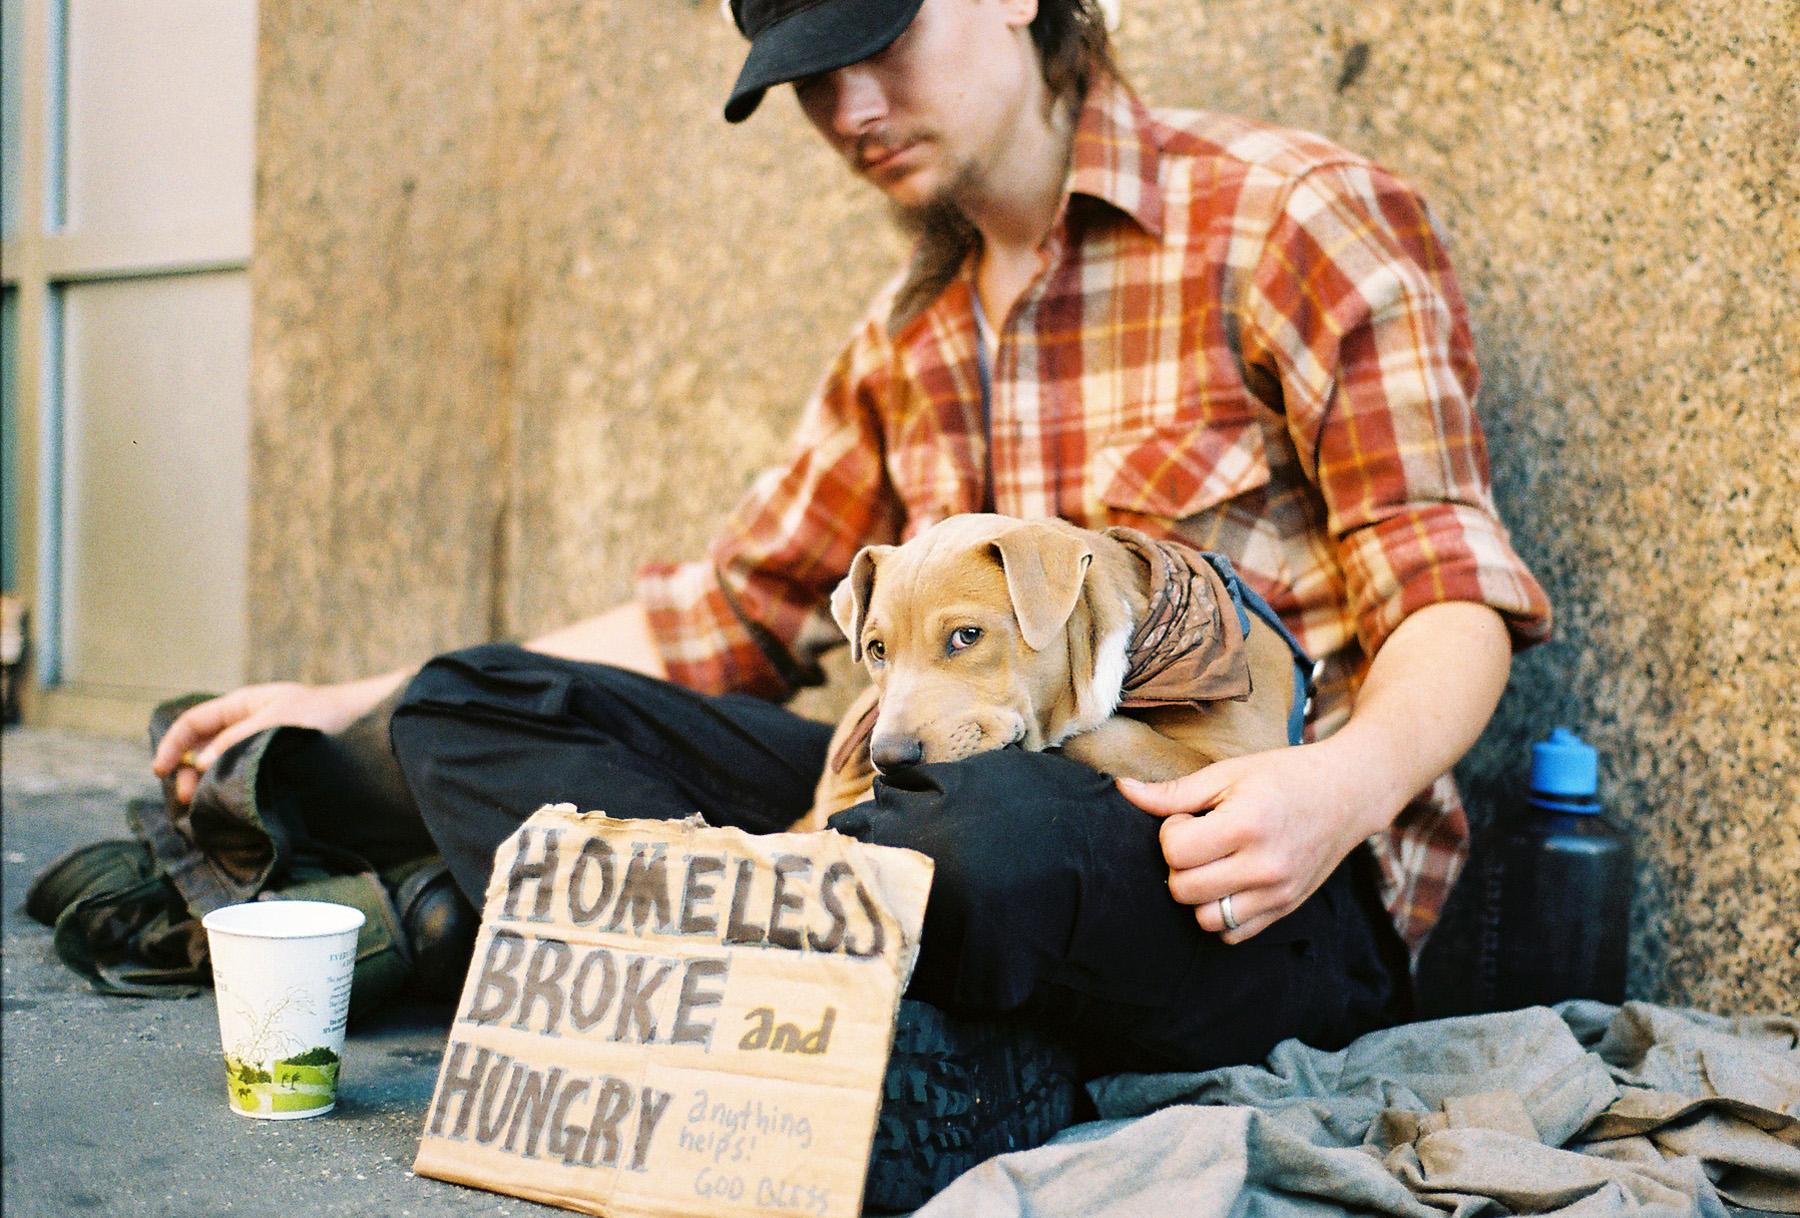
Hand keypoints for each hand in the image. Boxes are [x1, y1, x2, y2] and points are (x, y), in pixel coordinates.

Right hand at [150, 673, 402, 803]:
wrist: (367, 722)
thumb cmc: (324, 713)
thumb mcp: (276, 721)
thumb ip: (237, 741)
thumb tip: (200, 765)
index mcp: (243, 705)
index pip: (194, 722)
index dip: (173, 744)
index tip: (160, 771)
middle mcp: (247, 725)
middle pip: (202, 748)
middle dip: (187, 772)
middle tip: (187, 799)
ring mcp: (261, 747)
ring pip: (221, 767)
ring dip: (208, 786)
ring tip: (204, 809)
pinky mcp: (276, 768)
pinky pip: (244, 778)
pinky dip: (231, 791)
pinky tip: (229, 808)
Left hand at [1116, 741, 1391, 944]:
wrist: (1347, 794)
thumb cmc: (1283, 777)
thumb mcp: (1228, 773)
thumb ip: (1174, 791)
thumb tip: (1123, 790)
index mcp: (1248, 824)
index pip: (1175, 850)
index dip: (1172, 832)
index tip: (1190, 818)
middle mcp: (1264, 866)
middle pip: (1183, 890)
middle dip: (1179, 864)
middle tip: (1200, 840)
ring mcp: (1277, 893)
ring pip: (1204, 919)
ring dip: (1198, 894)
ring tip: (1213, 863)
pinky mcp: (1285, 910)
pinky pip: (1232, 935)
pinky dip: (1221, 915)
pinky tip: (1228, 884)